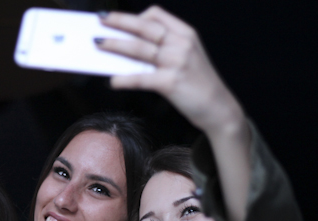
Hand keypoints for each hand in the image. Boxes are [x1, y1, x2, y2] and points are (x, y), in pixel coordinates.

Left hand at [96, 5, 245, 137]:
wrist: (219, 109)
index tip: (116, 19)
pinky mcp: (171, 82)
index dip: (134, 15)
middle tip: (100, 21)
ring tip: (98, 44)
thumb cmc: (199, 85)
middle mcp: (182, 44)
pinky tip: (113, 82)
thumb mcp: (187, 58)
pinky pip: (140, 78)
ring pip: (139, 49)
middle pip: (144, 27)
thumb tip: (129, 50)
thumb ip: (165, 49)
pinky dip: (123, 79)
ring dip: (115, 45)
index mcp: (186, 34)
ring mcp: (177, 62)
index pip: (156, 15)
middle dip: (118, 22)